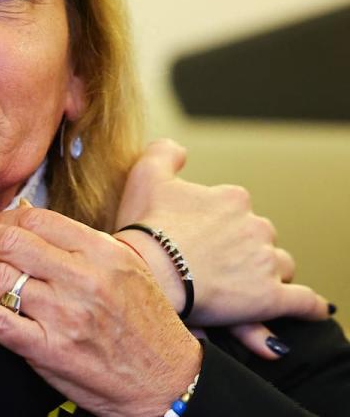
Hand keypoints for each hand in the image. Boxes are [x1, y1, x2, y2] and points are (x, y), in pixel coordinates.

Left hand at [0, 209, 200, 416]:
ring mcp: (64, 314)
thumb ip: (78, 243)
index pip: (35, 220)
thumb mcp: (124, 268)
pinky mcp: (49, 350)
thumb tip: (25, 216)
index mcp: (101, 252)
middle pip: (9, 242)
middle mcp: (82, 278)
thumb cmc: (145, 325)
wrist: (168, 382)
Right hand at [114, 139, 330, 358]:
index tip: (200, 236)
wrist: (147, 273)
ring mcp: (265, 263)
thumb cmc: (145, 228)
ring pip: (280, 265)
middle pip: (260, 237)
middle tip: (214, 263)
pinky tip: (314, 309)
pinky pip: (303, 302)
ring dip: (268, 273)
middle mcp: (255, 226)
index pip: (238, 209)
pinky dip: (310, 306)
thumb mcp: (145, 176)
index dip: (220, 223)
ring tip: (245, 286)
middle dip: (244, 248)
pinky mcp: (270, 298)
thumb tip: (178, 149)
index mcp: (232, 199)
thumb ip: (164, 153)